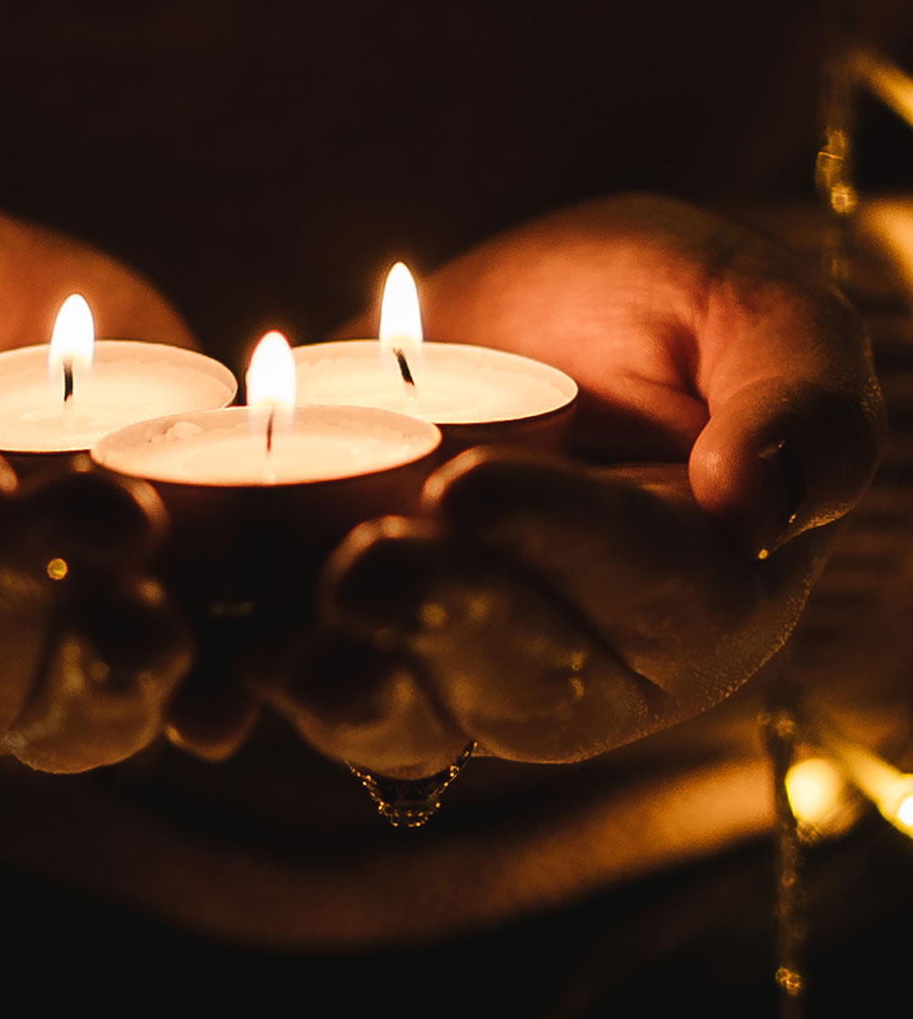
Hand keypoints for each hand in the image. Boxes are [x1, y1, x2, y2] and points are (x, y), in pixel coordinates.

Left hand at [265, 194, 884, 771]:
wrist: (538, 316)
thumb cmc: (669, 307)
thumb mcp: (750, 307)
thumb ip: (795, 395)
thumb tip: (776, 507)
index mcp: (708, 581)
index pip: (649, 583)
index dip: (559, 540)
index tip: (472, 489)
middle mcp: (597, 655)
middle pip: (525, 672)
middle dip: (438, 622)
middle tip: (366, 564)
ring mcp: (478, 665)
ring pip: (421, 710)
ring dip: (350, 688)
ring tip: (286, 652)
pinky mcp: (377, 645)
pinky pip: (328, 694)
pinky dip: (272, 690)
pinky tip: (224, 671)